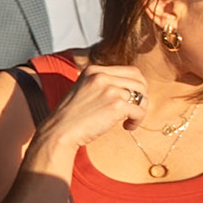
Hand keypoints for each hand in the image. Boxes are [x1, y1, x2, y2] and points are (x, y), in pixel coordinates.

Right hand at [32, 62, 148, 158]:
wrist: (60, 131)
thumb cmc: (72, 116)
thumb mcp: (85, 90)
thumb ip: (104, 84)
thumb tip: (133, 88)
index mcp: (94, 70)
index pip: (131, 71)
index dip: (137, 86)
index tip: (133, 99)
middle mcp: (102, 76)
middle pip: (140, 82)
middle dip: (143, 98)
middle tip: (135, 111)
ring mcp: (109, 90)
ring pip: (142, 96)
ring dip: (141, 111)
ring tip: (129, 121)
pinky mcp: (116, 105)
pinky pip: (139, 111)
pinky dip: (137, 121)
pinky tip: (126, 127)